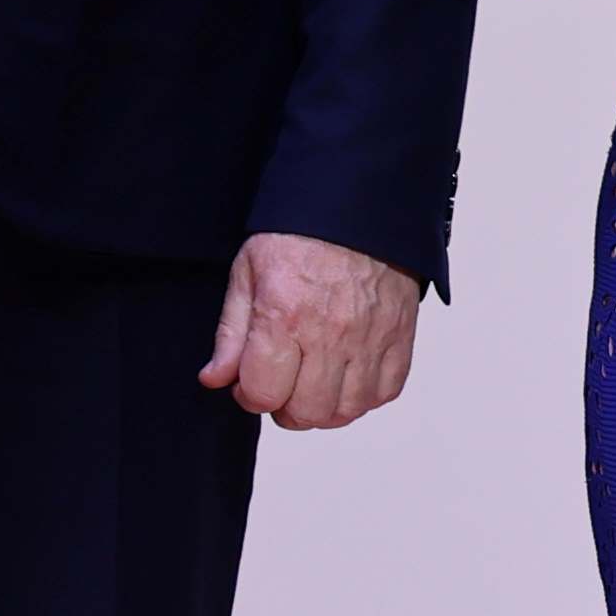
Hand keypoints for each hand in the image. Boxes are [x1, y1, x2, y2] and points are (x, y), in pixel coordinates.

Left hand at [203, 233, 419, 430]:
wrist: (357, 202)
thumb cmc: (300, 234)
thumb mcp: (248, 273)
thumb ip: (230, 334)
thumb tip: (215, 379)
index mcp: (285, 316)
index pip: (263, 394)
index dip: (249, 395)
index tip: (251, 380)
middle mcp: (330, 333)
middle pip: (306, 413)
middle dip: (285, 408)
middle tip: (282, 385)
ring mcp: (370, 337)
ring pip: (347, 410)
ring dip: (325, 408)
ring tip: (315, 383)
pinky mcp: (400, 335)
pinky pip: (385, 391)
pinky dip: (364, 394)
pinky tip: (348, 375)